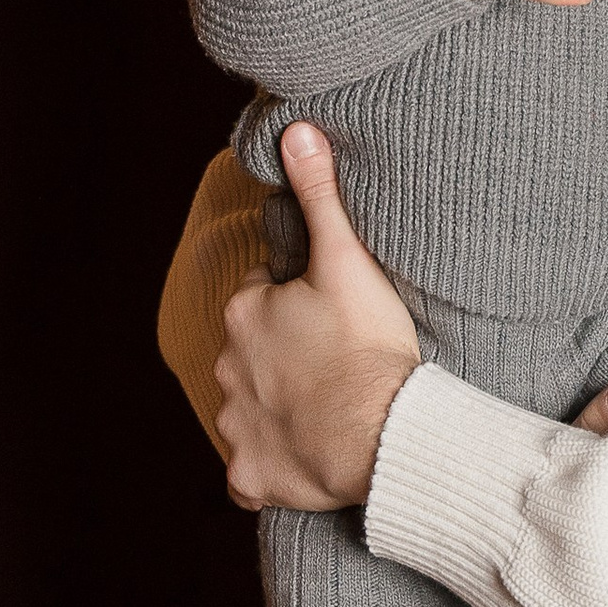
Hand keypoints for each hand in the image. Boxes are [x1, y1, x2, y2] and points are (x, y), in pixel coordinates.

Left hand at [215, 123, 421, 512]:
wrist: (381, 434)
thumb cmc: (367, 347)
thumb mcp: (346, 259)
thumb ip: (319, 196)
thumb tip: (295, 130)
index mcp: (244, 314)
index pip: (259, 297)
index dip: (295, 304)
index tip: (331, 317)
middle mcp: (226, 369)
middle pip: (250, 354)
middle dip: (280, 356)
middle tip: (333, 362)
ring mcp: (234, 426)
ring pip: (246, 409)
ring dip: (274, 409)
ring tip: (325, 409)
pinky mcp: (249, 476)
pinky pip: (249, 473)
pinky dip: (268, 467)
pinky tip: (302, 459)